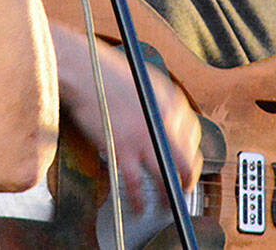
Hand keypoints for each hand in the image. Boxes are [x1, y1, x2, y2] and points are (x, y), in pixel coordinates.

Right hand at [67, 38, 202, 213]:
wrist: (82, 69)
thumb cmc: (106, 72)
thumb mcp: (144, 82)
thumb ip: (158, 104)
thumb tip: (164, 125)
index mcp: (172, 101)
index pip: (192, 137)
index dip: (189, 155)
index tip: (184, 164)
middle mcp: (164, 121)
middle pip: (186, 160)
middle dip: (186, 180)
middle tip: (182, 190)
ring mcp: (144, 136)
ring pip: (166, 175)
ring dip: (169, 195)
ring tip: (167, 205)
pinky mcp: (122, 149)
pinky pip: (136, 182)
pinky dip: (139, 198)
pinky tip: (139, 205)